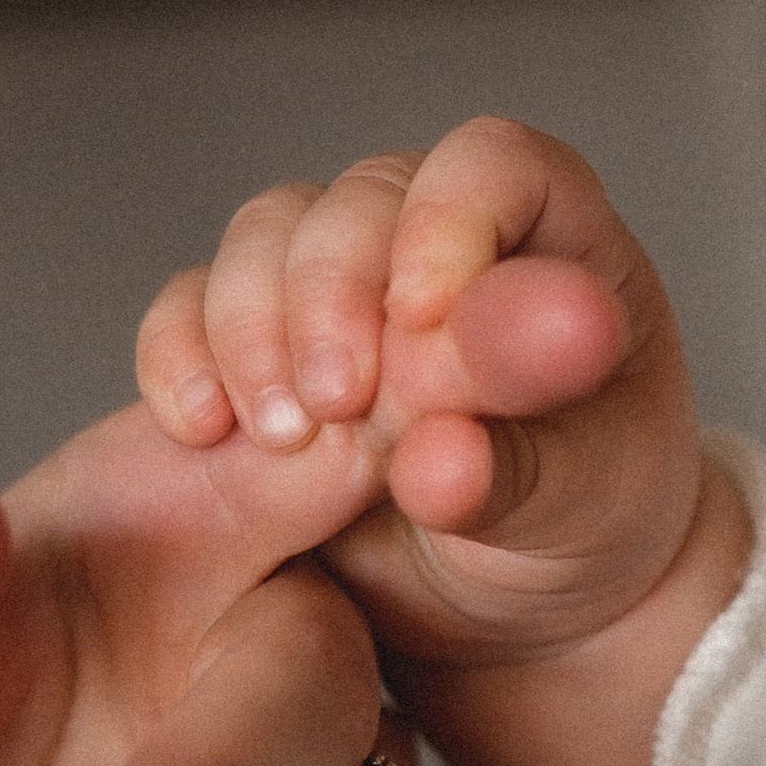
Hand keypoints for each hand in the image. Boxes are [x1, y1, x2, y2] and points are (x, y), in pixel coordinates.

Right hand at [136, 118, 750, 765]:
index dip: (449, 220)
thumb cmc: (582, 520)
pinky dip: (183, 356)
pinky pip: (192, 307)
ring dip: (255, 327)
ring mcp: (343, 279)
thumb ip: (517, 467)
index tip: (422, 318)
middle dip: (334, 291)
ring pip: (267, 235)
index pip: (492, 167)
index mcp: (553, 238)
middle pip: (362, 198)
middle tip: (340, 403)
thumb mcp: (578, 505)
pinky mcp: (261, 342)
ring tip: (284, 436)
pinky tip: (204, 428)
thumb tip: (440, 451)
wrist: (520, 598)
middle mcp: (439, 233)